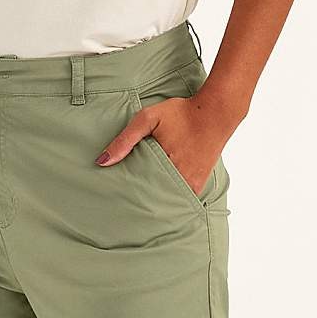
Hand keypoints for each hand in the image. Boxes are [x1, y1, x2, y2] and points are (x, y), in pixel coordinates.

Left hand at [94, 91, 227, 197]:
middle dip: (139, 200)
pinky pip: (180, 198)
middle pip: (151, 199)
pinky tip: (159, 196)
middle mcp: (178, 179)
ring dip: (154, 201)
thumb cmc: (181, 113)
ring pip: (166, 201)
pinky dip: (170, 197)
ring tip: (139, 204)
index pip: (138, 190)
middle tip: (123, 204)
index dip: (126, 194)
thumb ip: (125, 140)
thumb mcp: (148, 119)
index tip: (115, 197)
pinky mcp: (198, 184)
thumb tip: (101, 162)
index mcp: (163, 166)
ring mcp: (190, 184)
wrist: (215, 113)